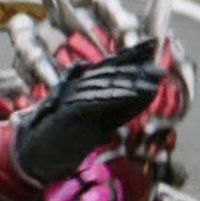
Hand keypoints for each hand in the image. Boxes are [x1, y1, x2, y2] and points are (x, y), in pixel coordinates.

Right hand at [14, 40, 162, 183]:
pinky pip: (92, 100)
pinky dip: (114, 97)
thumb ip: (124, 107)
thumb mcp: (104, 122)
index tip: (153, 43)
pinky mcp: (64, 111)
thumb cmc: (71, 140)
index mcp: (84, 86)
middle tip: (159, 68)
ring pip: (101, 84)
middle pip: (107, 71)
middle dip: (135, 66)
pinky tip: (132, 94)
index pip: (110, 66)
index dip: (131, 53)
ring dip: (129, 82)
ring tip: (152, 82)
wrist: (40, 157)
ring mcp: (68, 97)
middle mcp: (75, 86)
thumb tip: (150, 91)